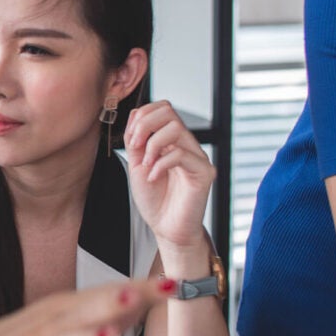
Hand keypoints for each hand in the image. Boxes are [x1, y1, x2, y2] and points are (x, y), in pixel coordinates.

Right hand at [0, 279, 175, 335]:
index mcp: (62, 310)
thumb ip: (100, 311)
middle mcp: (51, 329)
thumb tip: (144, 297)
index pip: (106, 294)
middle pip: (85, 311)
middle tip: (136, 293)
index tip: (172, 284)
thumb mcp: (57, 318)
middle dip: (110, 302)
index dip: (140, 289)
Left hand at [123, 101, 213, 254]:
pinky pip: (182, 154)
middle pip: (169, 110)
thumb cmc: (154, 199)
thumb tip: (136, 115)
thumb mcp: (137, 165)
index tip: (131, 140)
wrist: (166, 228)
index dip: (142, 116)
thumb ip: (136, 141)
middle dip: (145, 125)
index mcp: (171, 140)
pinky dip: (160, 164)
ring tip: (146, 165)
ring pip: (176, 128)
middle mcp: (187, 144)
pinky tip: (153, 178)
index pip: (161, 108)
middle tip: (136, 148)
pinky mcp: (204, 172)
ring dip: (153, 144)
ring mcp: (197, 157)